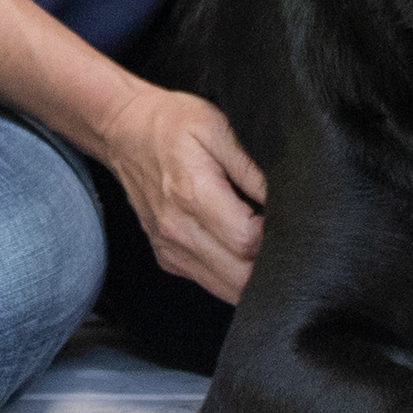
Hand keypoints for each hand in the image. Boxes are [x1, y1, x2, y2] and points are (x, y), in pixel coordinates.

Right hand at [99, 83, 266, 302]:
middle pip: (240, 277)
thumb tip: (287, 198)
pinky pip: (209, 282)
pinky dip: (232, 275)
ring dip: (253, 276)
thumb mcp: (218, 127)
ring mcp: (170, 248)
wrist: (124, 130)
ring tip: (268, 245)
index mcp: (193, 195)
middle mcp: (178, 230)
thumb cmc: (173, 123)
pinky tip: (242, 250)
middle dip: (271, 264)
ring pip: (226, 289)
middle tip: (287, 238)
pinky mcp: (167, 257)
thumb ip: (252, 167)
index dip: (276, 235)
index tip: (288, 217)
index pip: (247, 241)